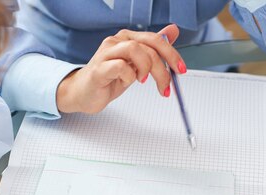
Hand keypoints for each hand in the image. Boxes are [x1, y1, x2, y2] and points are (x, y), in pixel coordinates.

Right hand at [56, 24, 185, 113]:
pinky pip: (121, 66)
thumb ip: (154, 48)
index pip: (156, 39)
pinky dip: (129, 77)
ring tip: (142, 81)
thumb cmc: (109, 78)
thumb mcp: (137, 64)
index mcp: (128, 38)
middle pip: (149, 46)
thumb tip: (172, 30)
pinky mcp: (99, 68)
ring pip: (136, 50)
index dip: (172, 54)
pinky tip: (126, 82)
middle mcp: (117, 41)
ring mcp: (106, 53)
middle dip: (162, 68)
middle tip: (165, 86)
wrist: (84, 93)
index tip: (181, 69)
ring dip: (146, 69)